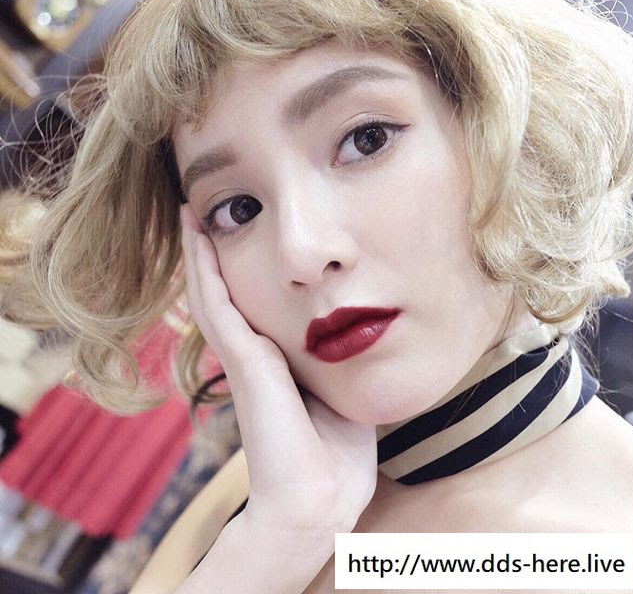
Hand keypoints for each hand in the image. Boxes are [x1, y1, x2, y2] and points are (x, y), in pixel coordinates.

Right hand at [180, 205, 377, 535]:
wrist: (319, 500)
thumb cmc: (336, 454)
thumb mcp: (342, 393)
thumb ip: (340, 364)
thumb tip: (361, 337)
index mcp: (276, 363)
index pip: (251, 305)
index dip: (238, 271)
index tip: (239, 233)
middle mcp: (253, 355)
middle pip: (225, 292)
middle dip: (213, 253)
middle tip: (203, 211)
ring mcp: (244, 357)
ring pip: (212, 292)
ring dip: (200, 252)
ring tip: (191, 212)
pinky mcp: (244, 361)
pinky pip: (216, 303)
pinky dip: (203, 268)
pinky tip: (197, 234)